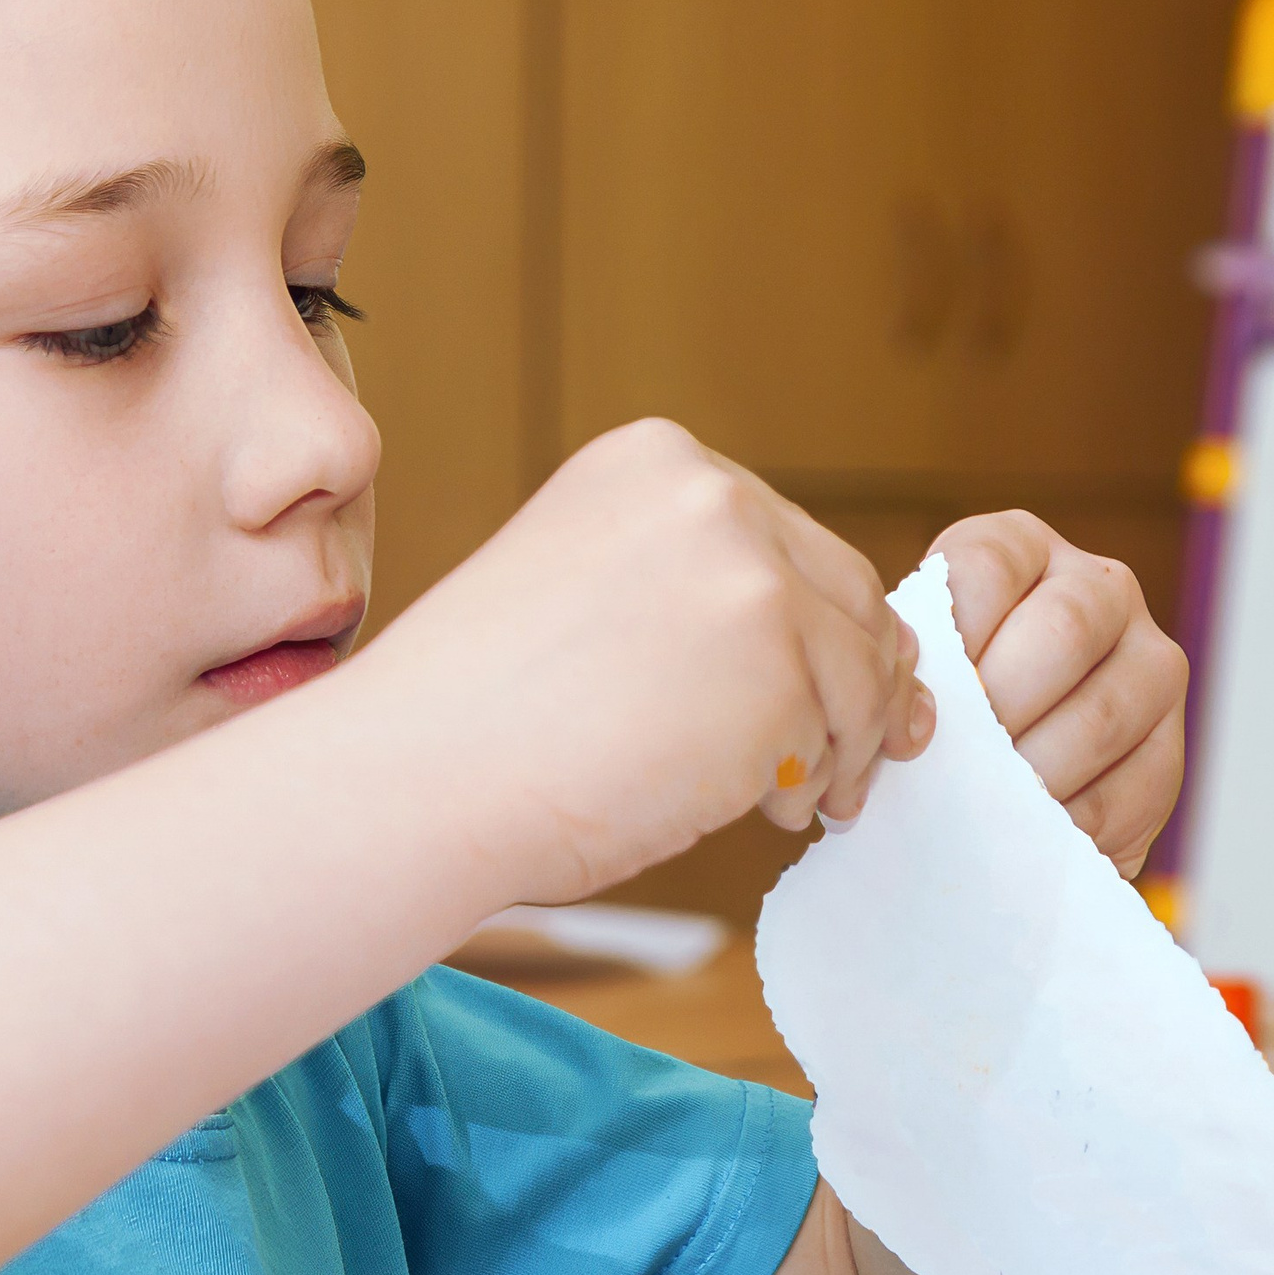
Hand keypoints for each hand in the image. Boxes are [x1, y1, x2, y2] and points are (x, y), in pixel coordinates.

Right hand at [368, 421, 932, 906]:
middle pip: (846, 595)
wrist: (413, 777)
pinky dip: (815, 785)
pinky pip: (840, 739)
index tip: (818, 689)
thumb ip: (697, 598)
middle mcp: (713, 497)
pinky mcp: (779, 669)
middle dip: (855, 686)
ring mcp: (752, 579)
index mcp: (656, 460)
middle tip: (843, 764)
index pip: (788, 539)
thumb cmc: (475, 716)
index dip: (813, 626)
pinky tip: (763, 813)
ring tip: (802, 801)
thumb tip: (834, 653)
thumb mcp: (589, 593)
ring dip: (843, 746)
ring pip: (860, 672)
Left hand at [927, 511, 1186, 875]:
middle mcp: (1102, 587)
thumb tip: (905, 708)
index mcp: (1023, 547)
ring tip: (987, 802)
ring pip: (1104, 712)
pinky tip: (1032, 829)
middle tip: (957, 758)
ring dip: (1036, 770)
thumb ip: (915, 668)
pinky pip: (1134, 785)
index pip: (990, 566)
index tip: (924, 696)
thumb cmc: (939, 706)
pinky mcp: (1170, 745)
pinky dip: (1074, 817)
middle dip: (1000, 706)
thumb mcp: (918, 664)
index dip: (952, 635)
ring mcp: (1149, 662)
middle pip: (1065, 629)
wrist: (997, 772)